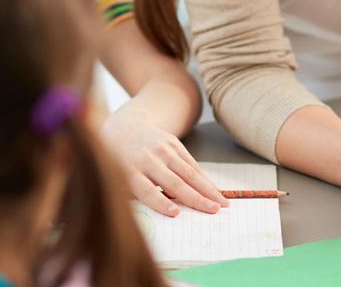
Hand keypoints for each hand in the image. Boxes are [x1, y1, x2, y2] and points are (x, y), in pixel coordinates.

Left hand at [100, 108, 227, 216]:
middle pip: (174, 182)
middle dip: (195, 198)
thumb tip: (167, 212)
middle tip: (213, 211)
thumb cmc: (120, 161)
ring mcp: (162, 149)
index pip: (147, 190)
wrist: (125, 128)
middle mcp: (148, 159)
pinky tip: (213, 189)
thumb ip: (137, 195)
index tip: (175, 213)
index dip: (161, 202)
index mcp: (130, 171)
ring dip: (207, 189)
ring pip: (188, 172)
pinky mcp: (172, 143)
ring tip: (221, 203)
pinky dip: (203, 178)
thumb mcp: (119, 178)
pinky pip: (190, 163)